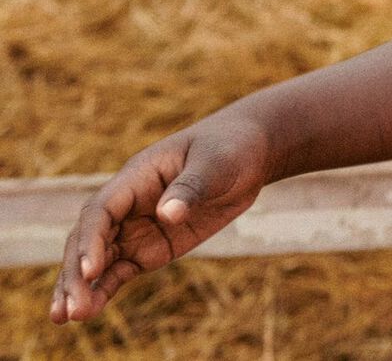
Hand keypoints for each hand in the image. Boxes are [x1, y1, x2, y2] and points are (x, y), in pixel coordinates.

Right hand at [49, 110, 272, 322]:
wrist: (250, 155)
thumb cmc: (230, 148)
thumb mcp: (216, 162)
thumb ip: (192, 186)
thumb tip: (168, 213)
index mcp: (138, 175)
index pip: (101, 210)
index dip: (90, 240)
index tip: (91, 269)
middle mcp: (128, 204)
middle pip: (89, 238)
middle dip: (76, 272)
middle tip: (70, 308)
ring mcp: (137, 227)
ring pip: (97, 259)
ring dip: (80, 287)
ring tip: (66, 317)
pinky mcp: (150, 247)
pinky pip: (119, 270)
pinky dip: (102, 289)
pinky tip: (88, 311)